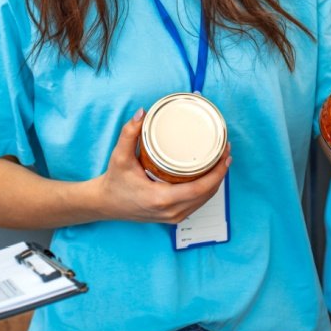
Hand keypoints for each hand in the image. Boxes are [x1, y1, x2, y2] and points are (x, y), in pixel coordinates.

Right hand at [90, 109, 230, 224]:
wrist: (105, 204)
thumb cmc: (114, 182)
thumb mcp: (119, 157)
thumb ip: (129, 133)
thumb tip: (143, 113)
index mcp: (161, 199)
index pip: (200, 188)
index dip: (217, 172)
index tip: (225, 154)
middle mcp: (171, 212)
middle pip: (207, 193)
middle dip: (221, 172)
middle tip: (225, 150)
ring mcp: (173, 217)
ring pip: (204, 200)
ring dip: (216, 181)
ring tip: (221, 159)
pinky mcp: (173, 217)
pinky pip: (197, 204)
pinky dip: (206, 190)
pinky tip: (211, 175)